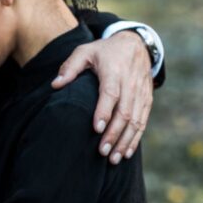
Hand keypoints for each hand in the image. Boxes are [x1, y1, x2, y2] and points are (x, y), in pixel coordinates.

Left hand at [52, 31, 153, 163]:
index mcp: (114, 71)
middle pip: (124, 112)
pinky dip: (135, 139)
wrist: (136, 43)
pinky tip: (125, 152)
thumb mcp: (85, 51)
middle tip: (101, 151)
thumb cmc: (104, 51)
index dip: (104, 111)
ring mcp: (141, 93)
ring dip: (125, 141)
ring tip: (112, 158)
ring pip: (135, 121)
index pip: (111, 93)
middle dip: (114, 134)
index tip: (96, 128)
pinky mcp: (147, 100)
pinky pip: (143, 122)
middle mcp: (130, 83)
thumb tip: (55, 85)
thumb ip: (70, 67)